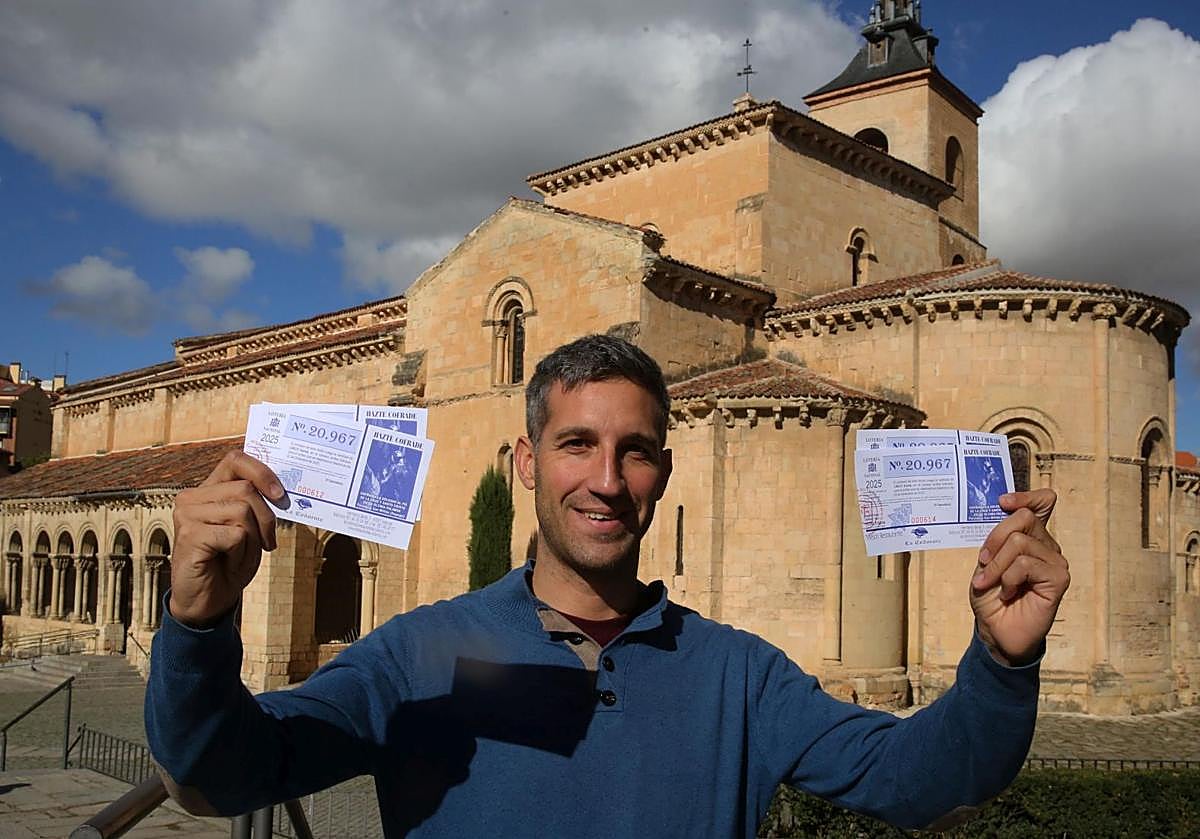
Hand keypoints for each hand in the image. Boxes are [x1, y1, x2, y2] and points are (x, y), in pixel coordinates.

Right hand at [169, 451, 283, 627]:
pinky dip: (240, 553)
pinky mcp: (189, 533)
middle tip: (265, 542)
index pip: (236, 460)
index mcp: (209, 490)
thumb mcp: (250, 529)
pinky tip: (226, 563)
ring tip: (237, 555)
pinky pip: (235, 535)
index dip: (262, 472)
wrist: (207, 600)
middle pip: (246, 489)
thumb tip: (280, 488)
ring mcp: (187, 514)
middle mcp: (193, 496)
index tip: (280, 495)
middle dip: (266, 519)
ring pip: (242, 511)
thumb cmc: (229, 562)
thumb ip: (257, 504)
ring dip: (252, 540)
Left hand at [970, 489, 1069, 665]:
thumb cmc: (991, 596)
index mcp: (1031, 537)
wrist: (996, 630)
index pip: (1043, 503)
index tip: (1003, 502)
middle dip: (995, 539)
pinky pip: (1025, 564)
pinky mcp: (1059, 579)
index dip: (1026, 496)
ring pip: (1019, 542)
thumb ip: (998, 538)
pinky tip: (1008, 593)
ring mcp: (1055, 562)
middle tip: (984, 563)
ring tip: (991, 584)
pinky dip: (1007, 578)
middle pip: (1024, 518)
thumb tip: (1007, 511)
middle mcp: (1047, 546)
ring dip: (996, 565)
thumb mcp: (986, 561)